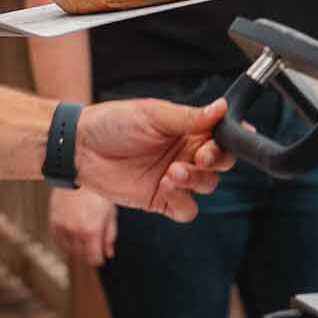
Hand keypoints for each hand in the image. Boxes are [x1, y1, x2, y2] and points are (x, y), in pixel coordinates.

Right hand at [50, 185, 117, 267]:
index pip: (93, 258)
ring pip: (69, 248)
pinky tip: (72, 232)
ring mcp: (62, 226)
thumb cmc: (98, 192)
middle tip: (94, 243)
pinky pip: (58, 239)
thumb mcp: (110, 213)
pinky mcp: (54, 221)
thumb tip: (108, 254)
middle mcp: (75, 231)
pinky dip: (65, 240)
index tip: (101, 257)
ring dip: (77, 247)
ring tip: (84, 234)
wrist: (78, 173)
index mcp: (91, 230)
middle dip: (89, 252)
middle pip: (81, 254)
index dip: (99, 260)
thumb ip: (109, 236)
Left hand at [73, 97, 229, 223]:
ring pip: (207, 186)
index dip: (233, 139)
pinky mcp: (160, 200)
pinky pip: (186, 209)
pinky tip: (165, 187)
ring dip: (195, 180)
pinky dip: (182, 201)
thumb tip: (222, 108)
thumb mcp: (153, 114)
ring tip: (172, 171)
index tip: (237, 138)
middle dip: (216, 160)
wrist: (81, 147)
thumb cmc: (113, 122)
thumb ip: (190, 117)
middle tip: (201, 156)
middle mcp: (185, 153)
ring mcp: (174, 178)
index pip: (222, 136)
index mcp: (188, 129)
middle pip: (221, 164)